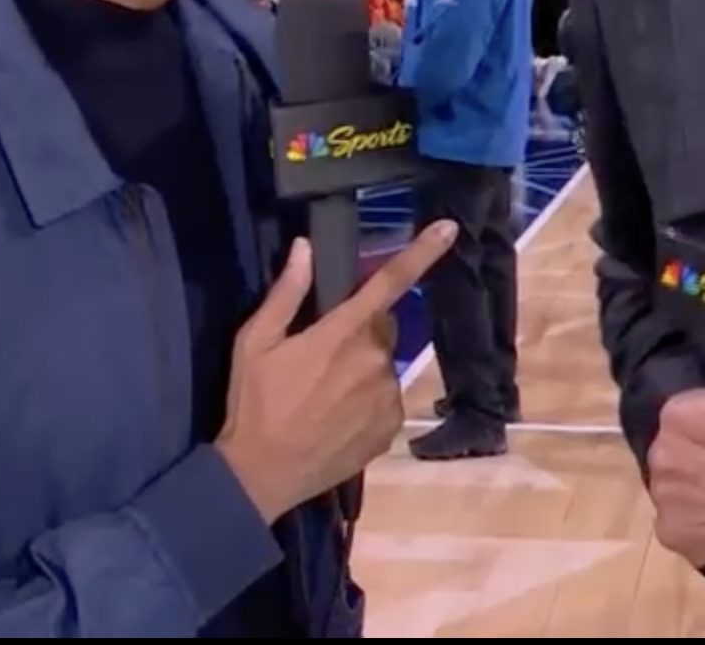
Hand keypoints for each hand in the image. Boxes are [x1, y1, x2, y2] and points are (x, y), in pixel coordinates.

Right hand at [216, 223, 458, 522]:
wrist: (261, 476)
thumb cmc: (254, 404)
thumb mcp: (255, 343)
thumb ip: (285, 293)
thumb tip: (304, 248)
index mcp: (343, 332)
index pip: (389, 282)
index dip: (422, 252)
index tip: (450, 228)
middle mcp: (375, 361)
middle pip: (380, 330)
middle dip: (359, 334)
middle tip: (320, 358)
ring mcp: (387, 398)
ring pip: (382, 368)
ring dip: (362, 372)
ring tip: (323, 397)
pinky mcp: (389, 428)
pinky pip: (385, 401)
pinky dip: (367, 403)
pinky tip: (336, 419)